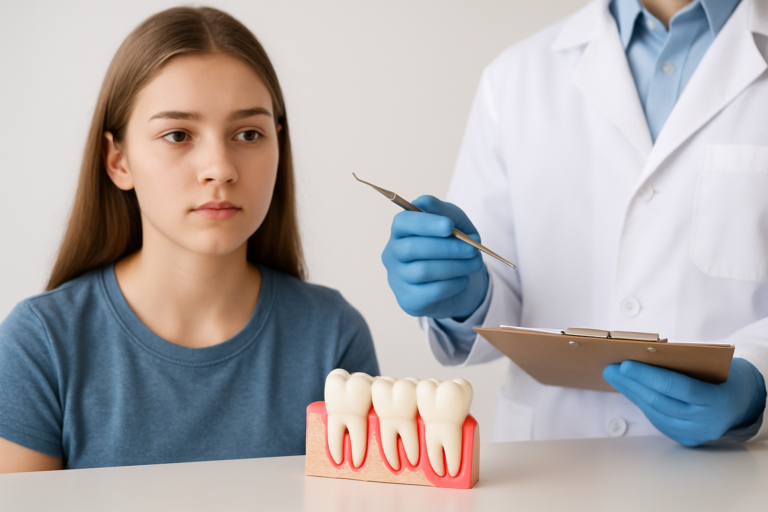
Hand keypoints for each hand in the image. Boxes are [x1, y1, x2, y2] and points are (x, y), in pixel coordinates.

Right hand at [382, 195, 487, 319]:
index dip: (425, 223)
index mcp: (401, 231)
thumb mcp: (455, 224)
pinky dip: (453, 284)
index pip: (403, 223)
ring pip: (423, 271)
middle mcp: (392, 254)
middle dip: (447, 248)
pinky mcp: (408, 300)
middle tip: (472, 249)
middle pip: (412, 249)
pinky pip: (431, 292)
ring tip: (474, 264)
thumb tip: (425, 202)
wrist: (456, 281)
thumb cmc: (451, 246)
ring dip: (455, 267)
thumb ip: (443, 211)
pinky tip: (463, 279)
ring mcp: (397, 279)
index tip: (449, 226)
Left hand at [603, 358, 766, 445]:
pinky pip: (659, 420)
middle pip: (661, 401)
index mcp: (717, 399)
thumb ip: (684, 363)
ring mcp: (697, 433)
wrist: (742, 402)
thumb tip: (643, 355)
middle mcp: (707, 421)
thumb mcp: (712, 365)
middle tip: (611, 369)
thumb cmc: (725, 376)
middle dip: (632, 384)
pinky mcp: (687, 439)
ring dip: (632, 393)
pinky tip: (629, 390)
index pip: (678, 387)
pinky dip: (642, 404)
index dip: (650, 376)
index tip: (625, 364)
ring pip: (656, 413)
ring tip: (615, 377)